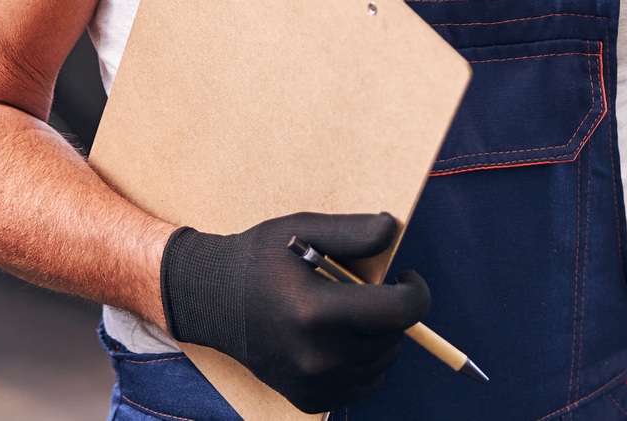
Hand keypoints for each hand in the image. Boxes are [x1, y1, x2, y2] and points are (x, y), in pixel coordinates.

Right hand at [159, 211, 429, 411]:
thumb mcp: (303, 228)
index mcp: (317, 311)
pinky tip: (339, 339)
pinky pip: (361, 386)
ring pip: (380, 364)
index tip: (404, 277)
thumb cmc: (260, 258)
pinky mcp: (306, 398)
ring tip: (352, 315)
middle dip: (391, 312)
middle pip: (392, 338)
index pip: (400, 311)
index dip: (415, 291)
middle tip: (369, 292)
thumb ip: (353, 231)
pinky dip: (361, 364)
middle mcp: (316, 355)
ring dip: (378, 339)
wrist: (211, 300)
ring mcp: (311, 382)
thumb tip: (393, 232)